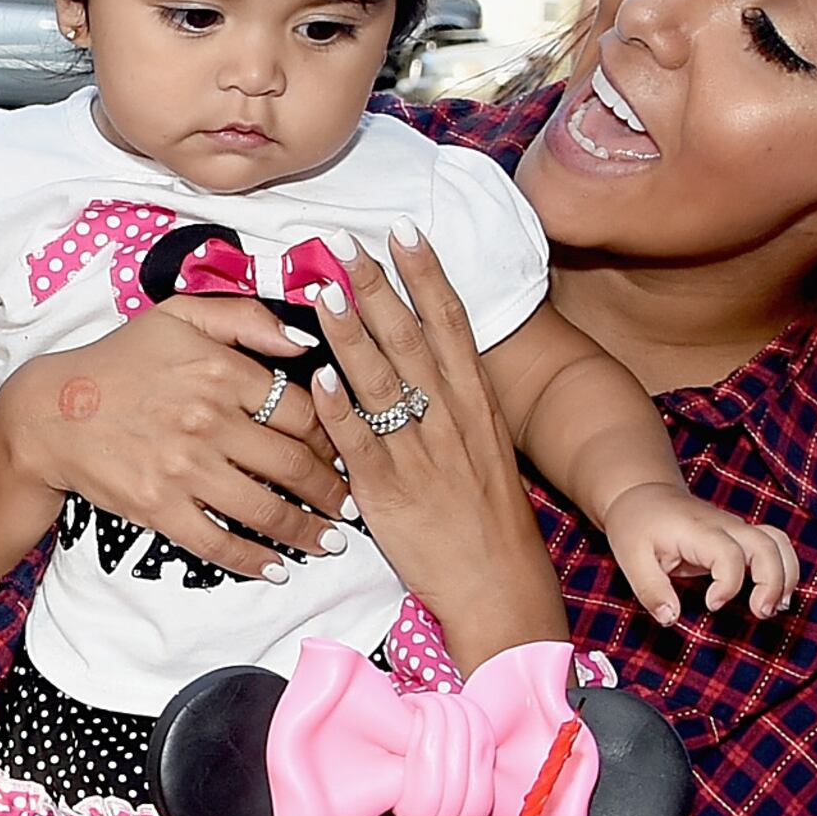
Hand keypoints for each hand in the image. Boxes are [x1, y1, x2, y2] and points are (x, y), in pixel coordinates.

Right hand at [0, 294, 350, 576]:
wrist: (52, 411)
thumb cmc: (119, 361)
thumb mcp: (180, 315)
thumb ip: (246, 317)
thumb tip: (303, 341)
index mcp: (222, 371)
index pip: (303, 410)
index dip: (335, 436)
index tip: (347, 452)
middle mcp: (210, 421)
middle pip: (296, 464)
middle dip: (333, 491)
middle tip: (351, 505)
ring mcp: (185, 468)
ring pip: (267, 509)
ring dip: (307, 531)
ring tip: (329, 542)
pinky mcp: (160, 507)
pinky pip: (219, 541)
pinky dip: (254, 560)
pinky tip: (276, 568)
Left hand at [300, 230, 572, 663]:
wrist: (500, 586)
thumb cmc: (487, 517)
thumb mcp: (482, 446)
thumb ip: (453, 401)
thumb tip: (423, 357)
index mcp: (476, 403)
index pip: (450, 323)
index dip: (426, 273)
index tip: (403, 230)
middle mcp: (451, 418)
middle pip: (410, 339)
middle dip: (375, 286)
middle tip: (343, 241)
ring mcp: (420, 454)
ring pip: (381, 381)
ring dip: (349, 333)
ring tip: (321, 289)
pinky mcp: (390, 493)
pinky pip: (360, 445)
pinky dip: (339, 410)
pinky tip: (316, 379)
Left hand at [596, 480, 799, 629]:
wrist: (643, 496)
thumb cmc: (636, 525)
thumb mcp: (631, 558)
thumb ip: (651, 590)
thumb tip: (670, 619)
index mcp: (698, 530)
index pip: (729, 555)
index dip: (729, 584)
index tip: (712, 605)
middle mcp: (725, 526)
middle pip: (768, 545)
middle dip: (773, 581)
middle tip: (761, 612)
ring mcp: (736, 528)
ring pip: (778, 543)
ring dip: (786, 575)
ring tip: (777, 607)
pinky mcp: (740, 536)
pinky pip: (774, 546)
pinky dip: (783, 569)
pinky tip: (775, 596)